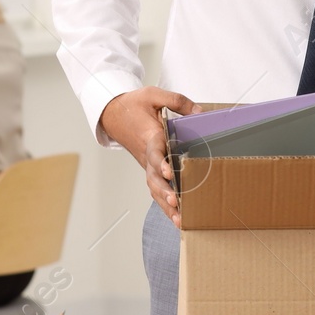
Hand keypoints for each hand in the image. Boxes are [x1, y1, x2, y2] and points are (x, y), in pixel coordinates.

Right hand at [99, 86, 196, 225]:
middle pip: (153, 177)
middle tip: (175, 202)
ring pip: (154, 188)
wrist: (114, 113)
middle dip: (164, 191)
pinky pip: (155, 189)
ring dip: (164, 204)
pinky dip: (164, 204)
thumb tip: (200, 113)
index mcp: (149, 136)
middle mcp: (146, 154)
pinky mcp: (149, 169)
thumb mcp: (153, 95)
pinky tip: (177, 218)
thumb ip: (177, 101)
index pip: (154, 151)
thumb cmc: (134, 104)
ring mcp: (147, 164)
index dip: (161, 162)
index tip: (169, 172)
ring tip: (178, 219)